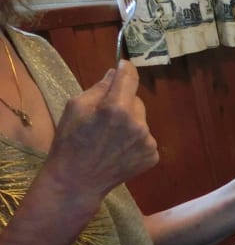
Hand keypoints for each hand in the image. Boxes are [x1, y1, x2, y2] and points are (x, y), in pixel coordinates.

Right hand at [42, 60, 158, 206]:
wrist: (79, 180)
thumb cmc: (71, 141)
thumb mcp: (76, 107)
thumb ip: (99, 88)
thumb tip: (116, 73)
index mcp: (116, 109)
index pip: (130, 78)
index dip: (127, 69)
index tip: (124, 65)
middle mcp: (138, 124)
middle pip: (136, 101)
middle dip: (124, 103)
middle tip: (105, 117)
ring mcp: (148, 142)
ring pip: (142, 120)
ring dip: (130, 123)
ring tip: (110, 137)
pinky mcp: (152, 156)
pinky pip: (145, 138)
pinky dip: (135, 140)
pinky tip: (119, 150)